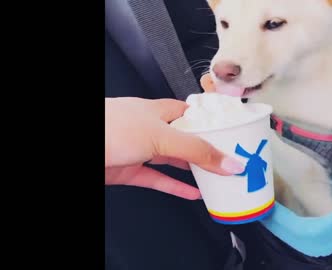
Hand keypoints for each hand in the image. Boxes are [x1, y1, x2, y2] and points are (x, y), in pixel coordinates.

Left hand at [105, 97, 243, 199]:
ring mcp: (140, 149)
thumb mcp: (161, 135)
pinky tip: (193, 194)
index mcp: (160, 110)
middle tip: (229, 160)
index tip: (232, 134)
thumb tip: (230, 161)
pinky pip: (159, 180)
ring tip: (216, 178)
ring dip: (193, 170)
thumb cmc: (109, 127)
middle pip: (185, 139)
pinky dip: (176, 187)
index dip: (211, 123)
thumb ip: (197, 150)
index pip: (192, 114)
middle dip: (206, 150)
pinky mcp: (131, 170)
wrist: (79, 147)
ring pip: (173, 161)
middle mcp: (151, 128)